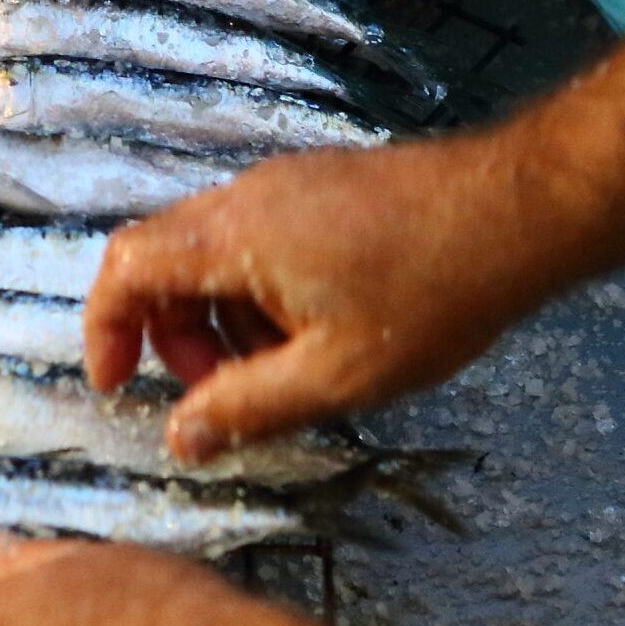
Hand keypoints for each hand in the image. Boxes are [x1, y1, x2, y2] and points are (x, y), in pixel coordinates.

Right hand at [85, 137, 555, 464]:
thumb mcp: (334, 376)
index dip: (104, 329)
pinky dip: (262, 292)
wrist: (521, 210)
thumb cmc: (433, 291)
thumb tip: (181, 439)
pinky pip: (261, 240)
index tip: (120, 383)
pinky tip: (322, 332)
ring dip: (223, 319)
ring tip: (282, 370)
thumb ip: (247, 409)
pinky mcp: (324, 188)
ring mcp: (287, 186)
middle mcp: (247, 198)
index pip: (124, 267)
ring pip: (215, 254)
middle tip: (215, 391)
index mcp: (232, 236)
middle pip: (164, 260)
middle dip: (172, 335)